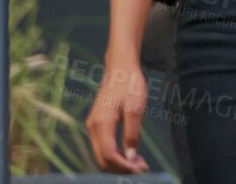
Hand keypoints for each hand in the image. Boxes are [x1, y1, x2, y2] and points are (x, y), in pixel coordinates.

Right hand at [85, 54, 149, 173]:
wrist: (120, 67)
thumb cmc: (130, 84)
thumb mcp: (136, 108)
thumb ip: (132, 134)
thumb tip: (130, 157)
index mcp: (101, 124)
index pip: (109, 155)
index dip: (124, 165)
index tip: (141, 168)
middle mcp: (93, 128)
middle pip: (103, 159)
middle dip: (122, 167)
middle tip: (143, 168)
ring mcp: (93, 127)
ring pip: (102, 154)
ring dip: (119, 162)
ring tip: (140, 163)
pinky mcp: (97, 125)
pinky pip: (104, 146)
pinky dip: (116, 154)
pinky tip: (131, 154)